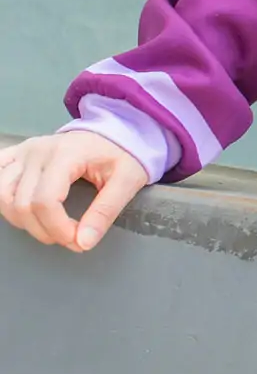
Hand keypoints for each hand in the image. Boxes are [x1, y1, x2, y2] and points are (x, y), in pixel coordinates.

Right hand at [0, 131, 148, 252]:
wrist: (113, 131)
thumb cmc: (121, 154)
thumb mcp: (127, 181)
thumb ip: (105, 212)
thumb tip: (84, 242)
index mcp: (66, 154)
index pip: (45, 201)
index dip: (57, 229)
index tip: (77, 240)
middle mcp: (38, 151)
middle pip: (22, 204)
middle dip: (45, 231)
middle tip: (70, 237)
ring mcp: (24, 152)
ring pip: (3, 195)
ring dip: (22, 220)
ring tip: (49, 225)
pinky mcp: (16, 154)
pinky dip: (4, 199)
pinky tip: (22, 209)